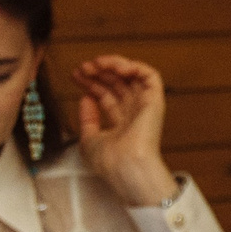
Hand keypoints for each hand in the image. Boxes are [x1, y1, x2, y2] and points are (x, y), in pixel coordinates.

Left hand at [73, 56, 177, 205]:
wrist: (124, 167)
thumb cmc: (110, 162)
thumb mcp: (88, 139)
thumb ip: (87, 119)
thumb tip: (86, 98)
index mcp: (121, 123)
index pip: (107, 96)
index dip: (91, 83)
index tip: (76, 76)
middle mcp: (134, 113)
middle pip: (117, 83)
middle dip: (99, 71)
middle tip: (83, 67)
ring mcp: (145, 106)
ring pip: (133, 76)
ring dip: (114, 64)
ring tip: (96, 63)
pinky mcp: (154, 101)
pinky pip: (151, 76)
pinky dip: (134, 66)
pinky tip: (117, 67)